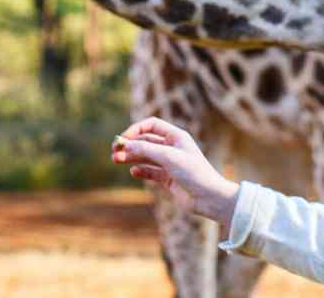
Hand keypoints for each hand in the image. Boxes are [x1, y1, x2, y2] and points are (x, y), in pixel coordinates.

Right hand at [111, 117, 239, 225]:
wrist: (209, 198)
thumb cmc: (194, 173)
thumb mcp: (168, 157)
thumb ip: (146, 149)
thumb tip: (125, 145)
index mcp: (176, 136)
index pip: (151, 125)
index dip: (135, 129)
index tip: (123, 139)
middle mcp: (172, 148)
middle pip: (145, 141)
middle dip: (130, 145)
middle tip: (114, 152)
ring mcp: (170, 163)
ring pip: (145, 157)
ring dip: (131, 157)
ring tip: (116, 160)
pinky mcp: (168, 179)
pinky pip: (150, 172)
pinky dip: (141, 171)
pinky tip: (133, 172)